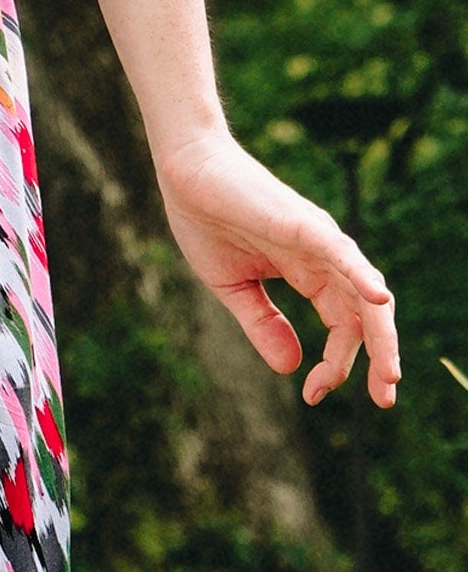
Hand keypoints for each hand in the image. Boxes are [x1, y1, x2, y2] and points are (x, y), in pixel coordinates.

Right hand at [156, 131, 398, 407]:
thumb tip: (291, 368)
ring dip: (382, 334)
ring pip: (363, 290)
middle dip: (380, 359)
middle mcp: (323, 258)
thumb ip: (263, 324)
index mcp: (308, 273)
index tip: (312, 395)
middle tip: (384, 400)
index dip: (336, 366)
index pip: (342, 328)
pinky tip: (377, 299)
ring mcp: (316, 239)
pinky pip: (340, 252)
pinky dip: (361, 275)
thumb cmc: (205, 219)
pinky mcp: (301, 222)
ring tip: (389, 373)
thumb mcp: (234, 287)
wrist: (183, 171)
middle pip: (366, 315)